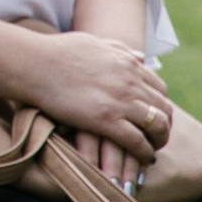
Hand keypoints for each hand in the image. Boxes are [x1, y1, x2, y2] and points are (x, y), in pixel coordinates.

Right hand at [14, 30, 171, 162]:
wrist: (36, 63)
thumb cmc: (58, 52)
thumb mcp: (96, 43)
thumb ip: (119, 50)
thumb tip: (139, 56)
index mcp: (128, 63)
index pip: (159, 89)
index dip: (160, 106)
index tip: (154, 116)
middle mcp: (130, 82)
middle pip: (164, 109)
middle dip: (164, 126)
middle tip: (157, 137)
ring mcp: (121, 102)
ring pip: (157, 126)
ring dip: (159, 141)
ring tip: (153, 150)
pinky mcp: (107, 121)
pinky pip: (137, 141)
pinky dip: (144, 152)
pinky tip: (143, 158)